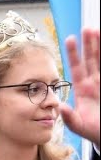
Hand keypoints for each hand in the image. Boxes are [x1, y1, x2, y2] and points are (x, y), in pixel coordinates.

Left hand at [61, 27, 99, 145]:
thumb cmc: (92, 131)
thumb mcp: (78, 125)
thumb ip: (69, 117)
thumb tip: (61, 107)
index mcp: (82, 88)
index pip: (77, 67)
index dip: (73, 53)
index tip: (69, 38)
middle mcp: (93, 83)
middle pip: (91, 59)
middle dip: (89, 44)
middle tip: (87, 28)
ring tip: (98, 31)